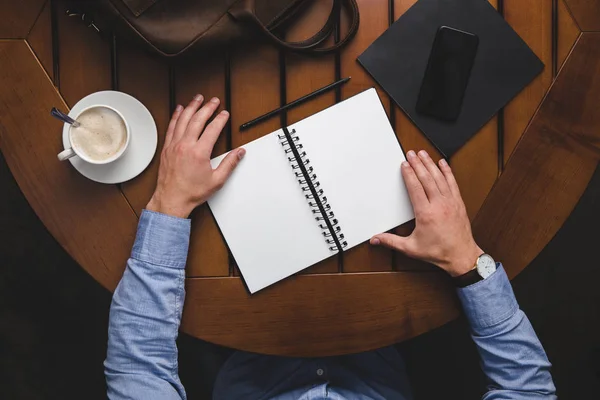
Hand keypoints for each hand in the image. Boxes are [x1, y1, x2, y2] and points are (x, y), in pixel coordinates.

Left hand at [146, 95, 245, 218]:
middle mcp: (185, 146)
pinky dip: (176, 116)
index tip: (224, 114)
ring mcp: (174, 145)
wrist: (171, 199)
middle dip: (207, 108)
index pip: (212, 129)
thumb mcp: (217, 180)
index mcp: (199, 153)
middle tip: (214, 101)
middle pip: (198, 120)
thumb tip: (239, 153)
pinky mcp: (167, 148)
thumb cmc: (191, 192)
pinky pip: (171, 127)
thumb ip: (229, 164)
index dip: (220, 119)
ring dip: (191, 107)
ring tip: (197, 99)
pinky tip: (179, 110)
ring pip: (183, 120)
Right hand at [370, 150, 481, 276]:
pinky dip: (447, 172)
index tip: (404, 164)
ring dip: (430, 164)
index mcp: (426, 213)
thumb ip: (391, 241)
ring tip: (423, 154)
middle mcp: (439, 205)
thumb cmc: (438, 252)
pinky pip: (452, 183)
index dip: (409, 174)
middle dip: (417, 164)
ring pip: (439, 178)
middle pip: (426, 178)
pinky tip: (443, 163)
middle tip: (411, 153)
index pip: (415, 187)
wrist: (461, 256)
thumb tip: (376, 239)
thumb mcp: (410, 248)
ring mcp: (450, 202)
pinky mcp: (458, 203)